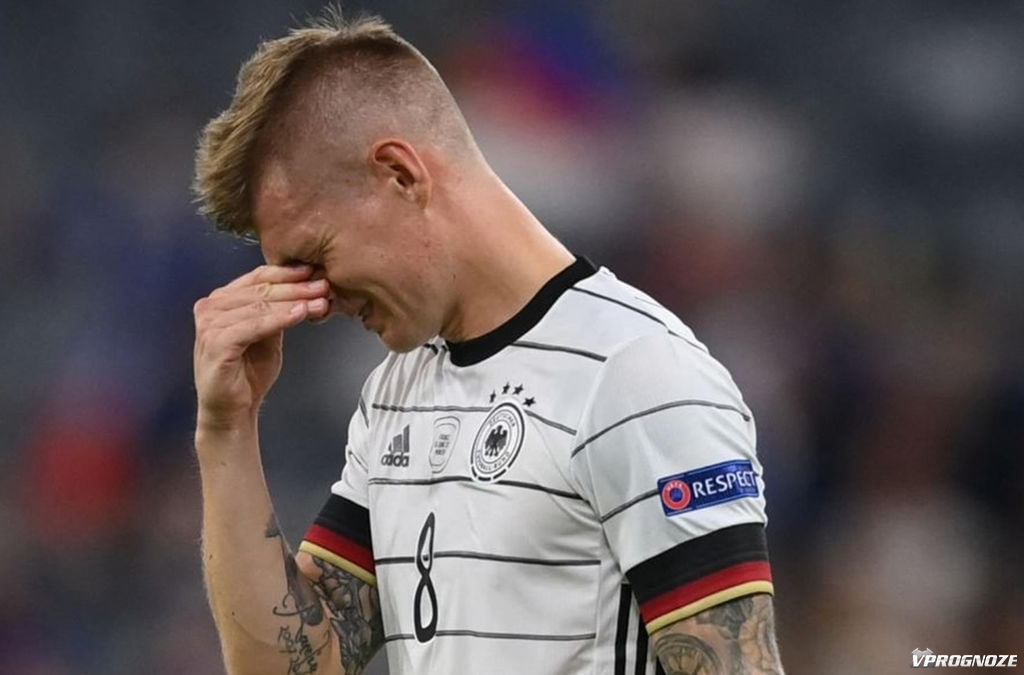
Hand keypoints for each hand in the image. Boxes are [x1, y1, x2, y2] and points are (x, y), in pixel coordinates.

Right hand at [193, 264, 329, 430]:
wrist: (232, 410)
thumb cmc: (246, 374)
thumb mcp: (267, 335)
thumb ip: (277, 312)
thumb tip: (304, 289)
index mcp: (221, 301)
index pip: (256, 278)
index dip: (287, 273)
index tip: (313, 271)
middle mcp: (210, 308)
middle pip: (260, 290)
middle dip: (296, 287)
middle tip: (322, 284)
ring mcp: (210, 325)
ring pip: (259, 306)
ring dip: (293, 301)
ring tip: (319, 300)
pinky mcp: (217, 343)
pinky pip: (253, 326)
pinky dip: (279, 319)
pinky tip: (299, 314)